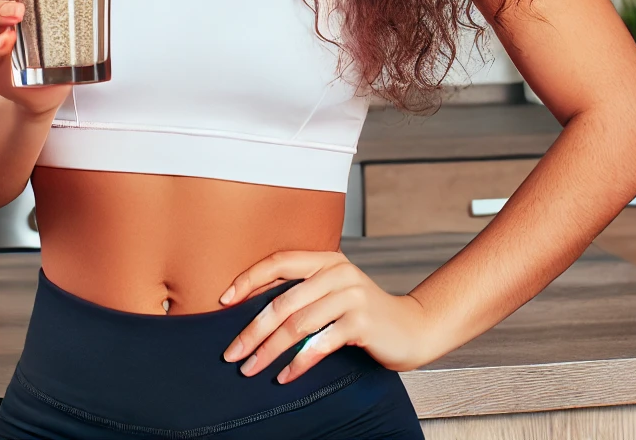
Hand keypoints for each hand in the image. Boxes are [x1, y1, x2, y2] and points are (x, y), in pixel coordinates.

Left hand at [219, 250, 431, 384]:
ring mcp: (351, 296)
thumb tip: (252, 306)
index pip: (279, 261)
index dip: (249, 279)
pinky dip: (298, 362)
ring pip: (297, 324)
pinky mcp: (361, 323)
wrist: (411, 328)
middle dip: (252, 330)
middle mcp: (338, 272)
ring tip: (250, 369)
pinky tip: (284, 376)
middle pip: (282, 301)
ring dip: (269, 351)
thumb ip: (303, 291)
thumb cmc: (362, 313)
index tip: (224, 301)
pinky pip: (319, 344)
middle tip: (231, 353)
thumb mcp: (333, 291)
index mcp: (326, 259)